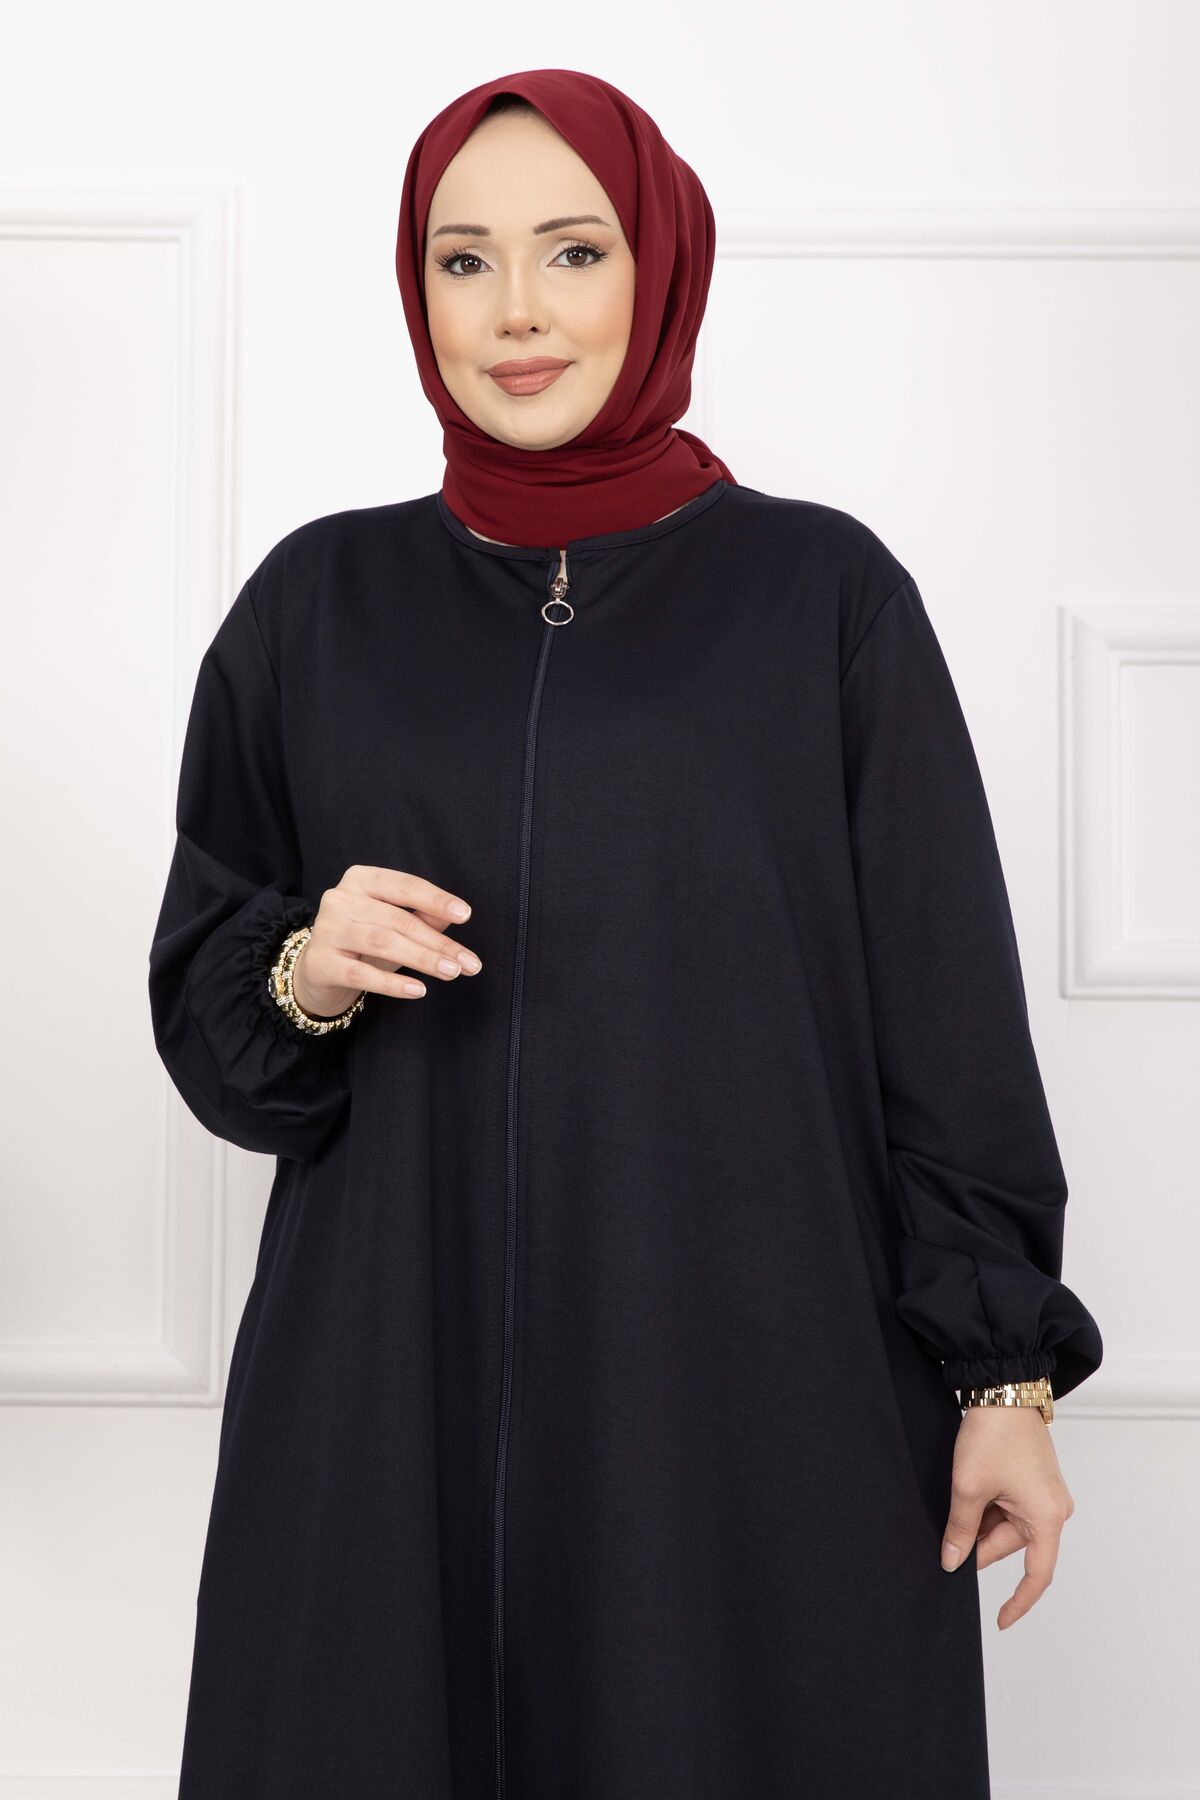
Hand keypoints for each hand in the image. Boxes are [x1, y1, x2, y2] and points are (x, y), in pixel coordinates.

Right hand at [291, 865, 481, 1016]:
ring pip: (382, 943)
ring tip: (451, 972)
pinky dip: (393, 984)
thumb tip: (456, 915)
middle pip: (398, 920)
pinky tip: (419, 990)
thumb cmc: (362, 942)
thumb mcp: (393, 924)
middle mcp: (340, 899)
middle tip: (468, 962)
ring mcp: (327, 930)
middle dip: (438, 942)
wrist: (316, 970)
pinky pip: (362, 974)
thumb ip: (422, 915)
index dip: (436, 899)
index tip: (465, 915)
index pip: (404, 885)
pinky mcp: (321, 962)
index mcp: (360, 879)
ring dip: (422, 959)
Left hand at [939, 1405, 1075, 1629]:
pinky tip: (968, 1491)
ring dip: (980, 1521)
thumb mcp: (969, 1488)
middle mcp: (1054, 1509)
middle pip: (1012, 1546)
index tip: (1000, 1621)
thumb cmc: (993, 1436)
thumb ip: (961, 1531)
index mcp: (1047, 1517)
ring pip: (1007, 1526)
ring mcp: (1045, 1493)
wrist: (1002, 1389)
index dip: (1018, 1602)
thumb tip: (952, 1562)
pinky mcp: (1034, 1480)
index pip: (1036, 1576)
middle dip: (978, 1543)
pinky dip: (987, 1507)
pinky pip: (1010, 1507)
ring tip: (959, 1496)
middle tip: (948, 1533)